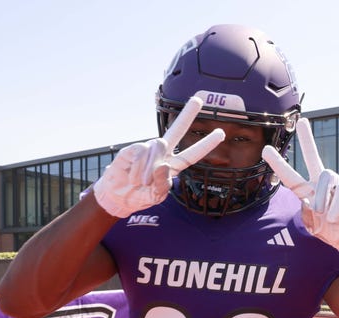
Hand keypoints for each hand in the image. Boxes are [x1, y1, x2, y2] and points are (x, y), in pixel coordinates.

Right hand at [93, 97, 224, 217]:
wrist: (117, 196)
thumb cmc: (140, 196)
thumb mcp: (155, 196)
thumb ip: (162, 185)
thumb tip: (163, 165)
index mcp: (173, 166)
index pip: (193, 154)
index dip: (206, 144)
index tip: (221, 133)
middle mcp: (162, 154)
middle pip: (177, 130)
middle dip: (187, 114)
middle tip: (198, 100)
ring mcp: (148, 150)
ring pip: (158, 146)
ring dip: (148, 169)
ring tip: (139, 182)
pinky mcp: (133, 149)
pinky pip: (140, 152)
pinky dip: (137, 168)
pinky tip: (131, 176)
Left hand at [262, 118, 338, 255]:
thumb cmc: (331, 230)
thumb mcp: (312, 225)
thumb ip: (307, 213)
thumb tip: (312, 202)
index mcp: (308, 192)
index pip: (290, 176)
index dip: (278, 163)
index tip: (266, 149)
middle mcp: (322, 184)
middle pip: (314, 158)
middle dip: (308, 140)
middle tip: (302, 122)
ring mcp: (338, 184)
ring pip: (325, 176)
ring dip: (322, 198)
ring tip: (323, 213)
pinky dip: (335, 206)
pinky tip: (335, 216)